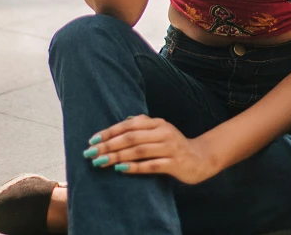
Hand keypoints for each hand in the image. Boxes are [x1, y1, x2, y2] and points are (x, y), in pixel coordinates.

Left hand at [83, 114, 217, 184]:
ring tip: (100, 162)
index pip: (129, 125)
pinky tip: (120, 169)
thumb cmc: (174, 145)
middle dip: (108, 145)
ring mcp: (169, 147)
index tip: (92, 140)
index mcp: (157, 123)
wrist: (200, 158)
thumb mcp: (161, 131)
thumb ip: (144, 126)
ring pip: (138, 150)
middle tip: (90, 153)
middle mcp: (163, 132)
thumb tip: (125, 121)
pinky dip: (134, 167)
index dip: (110, 132)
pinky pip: (151, 165)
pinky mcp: (174, 163)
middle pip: (131, 137)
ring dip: (117, 156)